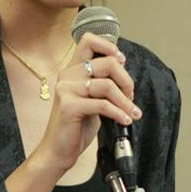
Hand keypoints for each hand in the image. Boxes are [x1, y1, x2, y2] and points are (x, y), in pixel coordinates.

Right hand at [32, 32, 138, 172]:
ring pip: (108, 85)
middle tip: (131, 97)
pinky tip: (125, 120)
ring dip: (126, 101)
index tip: (122, 62)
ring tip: (132, 113)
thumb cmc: (77, 126)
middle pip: (107, 63)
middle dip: (126, 80)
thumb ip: (103, 84)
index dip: (109, 46)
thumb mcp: (93, 99)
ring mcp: (66, 89)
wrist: (58, 151)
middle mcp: (67, 75)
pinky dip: (119, 113)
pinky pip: (103, 105)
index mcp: (72, 70)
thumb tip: (126, 76)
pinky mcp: (69, 106)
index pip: (88, 40)